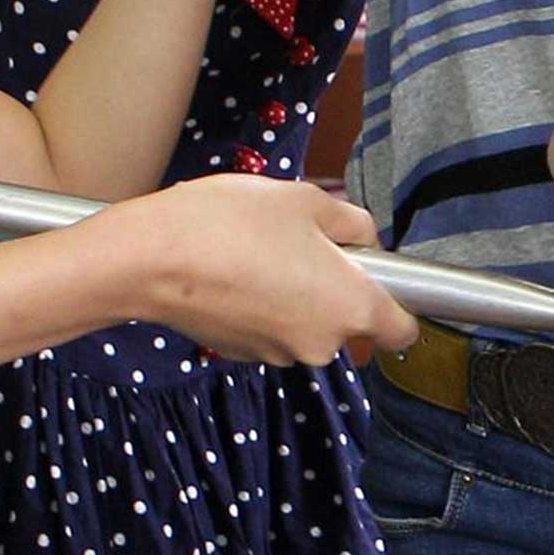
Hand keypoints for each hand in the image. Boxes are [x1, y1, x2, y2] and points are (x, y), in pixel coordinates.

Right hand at [99, 174, 417, 363]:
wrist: (151, 258)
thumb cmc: (232, 223)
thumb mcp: (305, 200)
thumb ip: (350, 221)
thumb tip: (363, 236)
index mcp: (351, 306)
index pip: (403, 330)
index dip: (401, 304)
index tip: (381, 276)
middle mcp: (321, 342)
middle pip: (351, 324)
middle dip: (337, 288)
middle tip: (307, 243)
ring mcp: (279, 353)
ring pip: (308, 325)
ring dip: (298, 296)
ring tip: (263, 251)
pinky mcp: (242, 354)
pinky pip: (272, 328)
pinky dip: (264, 306)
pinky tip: (237, 271)